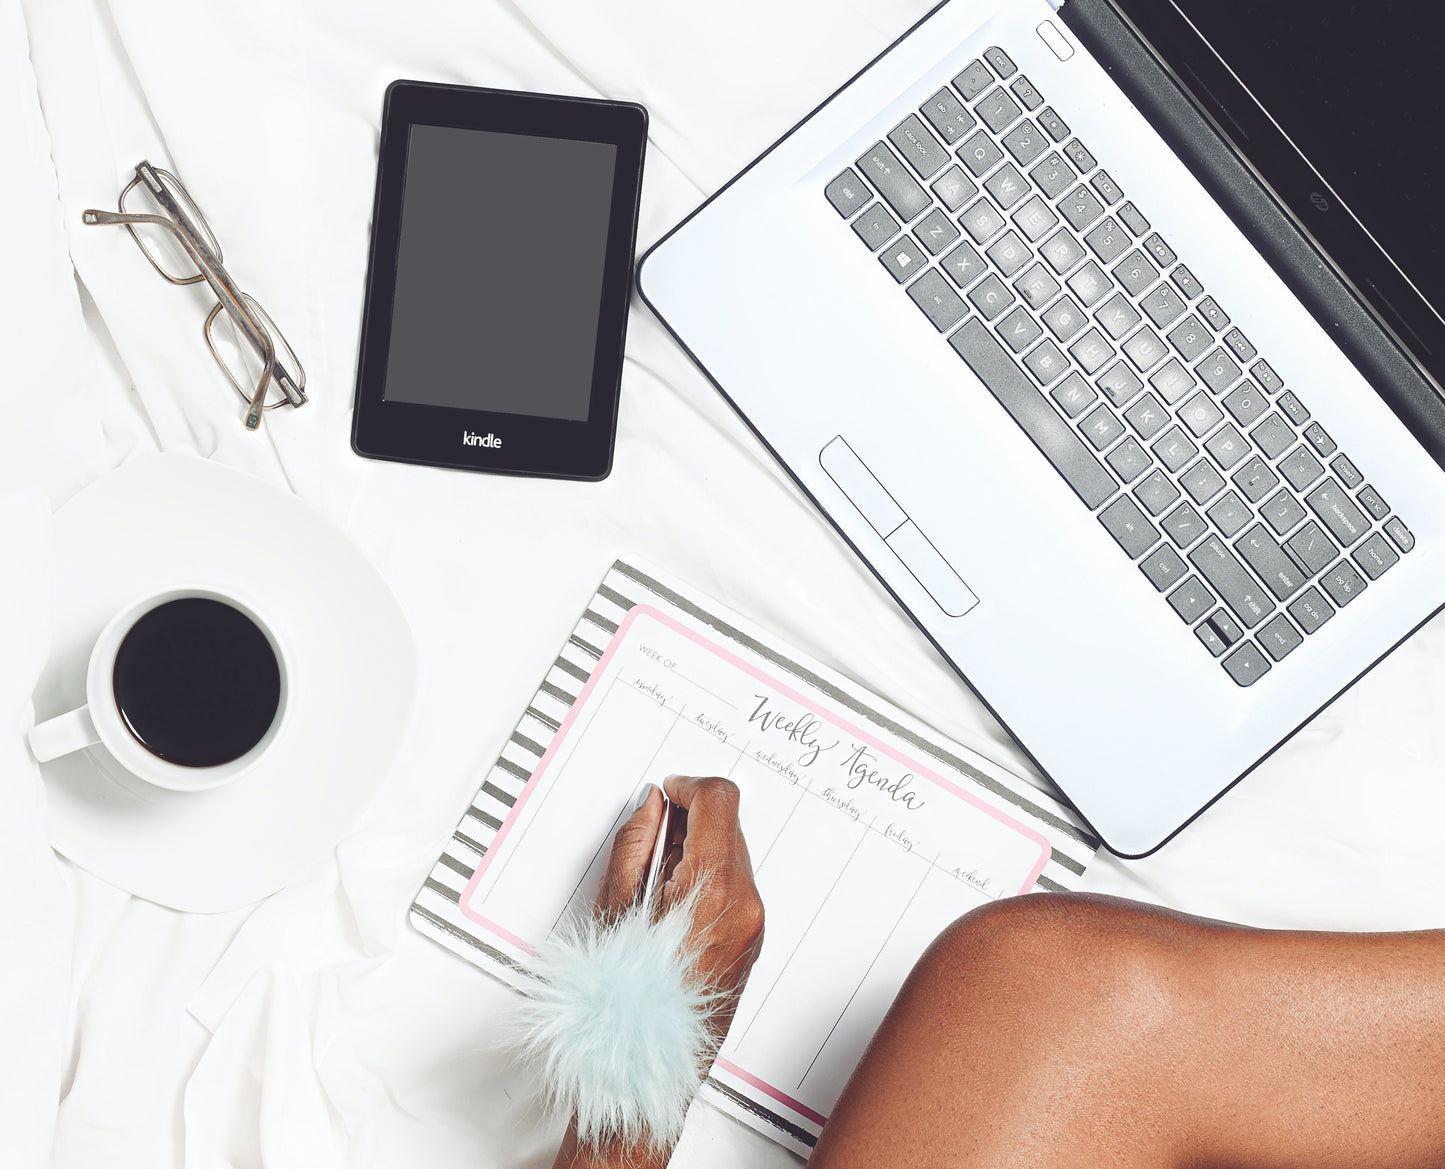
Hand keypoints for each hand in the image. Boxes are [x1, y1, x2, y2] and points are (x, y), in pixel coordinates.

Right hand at [597, 776, 764, 1035]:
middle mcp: (744, 902)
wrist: (651, 1054)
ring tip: (657, 885)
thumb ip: (636, 841)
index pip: (718, 801)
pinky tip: (673, 905)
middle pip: (728, 825)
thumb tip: (653, 806)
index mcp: (712, 887)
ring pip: (732, 854)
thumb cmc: (628, 995)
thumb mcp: (617, 903)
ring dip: (698, 850)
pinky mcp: (753, 936)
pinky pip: (735, 884)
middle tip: (653, 842)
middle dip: (690, 821)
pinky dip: (708, 877)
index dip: (690, 786)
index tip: (671, 791)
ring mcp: (753, 922)